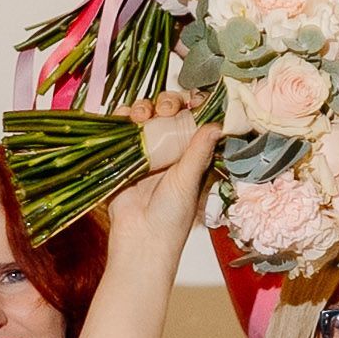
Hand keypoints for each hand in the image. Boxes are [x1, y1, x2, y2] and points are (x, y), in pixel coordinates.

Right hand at [108, 99, 216, 246]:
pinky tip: (123, 116)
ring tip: (140, 115)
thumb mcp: (188, 180)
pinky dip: (121, 117)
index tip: (193, 98)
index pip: (195, 118)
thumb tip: (217, 123)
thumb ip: (198, 151)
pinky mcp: (123, 156)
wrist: (139, 239)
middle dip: (167, 102)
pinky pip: (122, 129)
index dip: (195, 104)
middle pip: (169, 111)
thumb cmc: (171, 217)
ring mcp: (145, 151)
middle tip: (165, 110)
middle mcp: (170, 149)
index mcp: (191, 153)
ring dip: (143, 107)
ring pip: (145, 116)